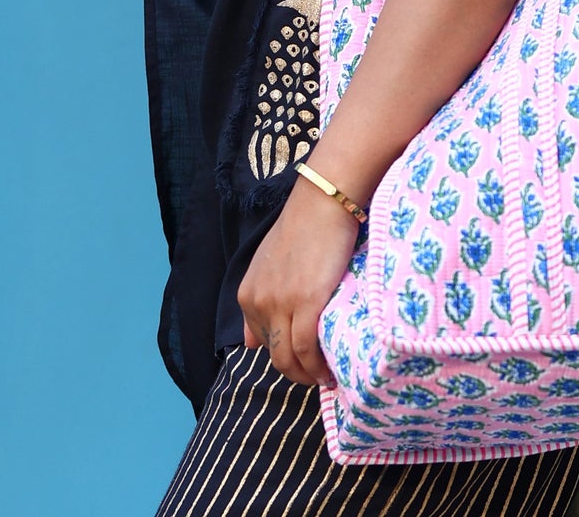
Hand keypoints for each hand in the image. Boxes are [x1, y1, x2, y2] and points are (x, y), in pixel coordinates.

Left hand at [239, 176, 361, 385]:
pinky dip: (317, 367)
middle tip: (318, 375)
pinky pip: (307, 349)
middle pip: (274, 356)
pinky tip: (330, 372)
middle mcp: (258, 302)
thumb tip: (250, 343)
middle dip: (295, 372)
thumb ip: (261, 298)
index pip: (260, 342)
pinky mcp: (306, 303)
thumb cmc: (305, 225)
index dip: (283, 354)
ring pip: (288, 359)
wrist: (324, 201)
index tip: (304, 359)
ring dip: (307, 375)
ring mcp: (280, 304)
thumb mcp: (270, 263)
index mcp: (248, 294)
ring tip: (327, 378)